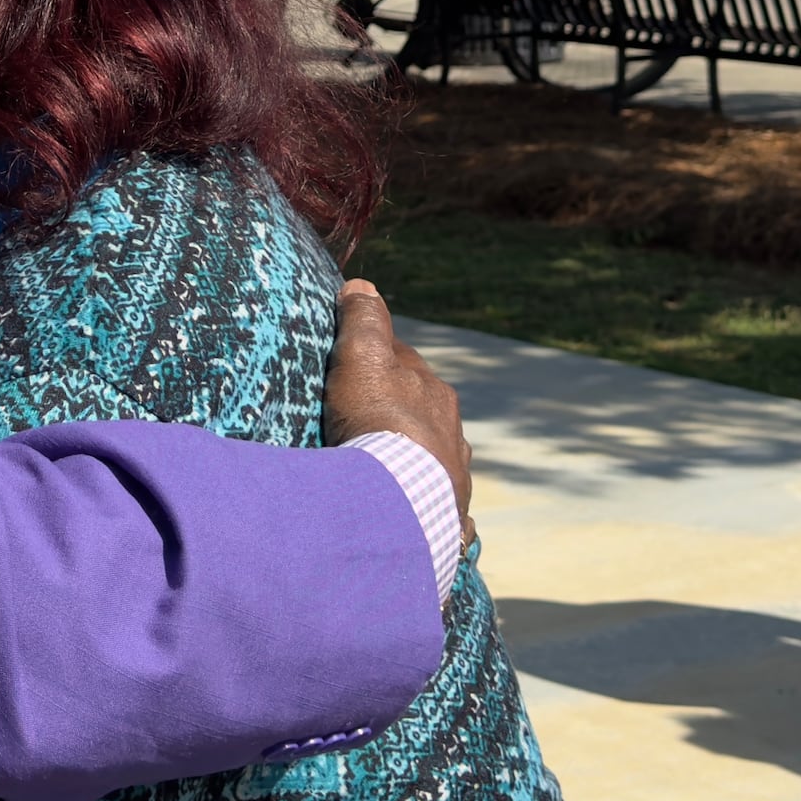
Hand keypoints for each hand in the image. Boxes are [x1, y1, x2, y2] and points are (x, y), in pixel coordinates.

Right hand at [320, 278, 468, 518]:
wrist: (399, 501)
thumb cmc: (378, 424)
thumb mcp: (362, 360)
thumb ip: (363, 322)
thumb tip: (362, 285)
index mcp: (434, 392)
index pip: (405, 365)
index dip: (376, 362)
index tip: (348, 370)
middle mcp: (452, 431)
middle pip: (422, 412)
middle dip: (397, 413)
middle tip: (358, 424)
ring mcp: (452, 474)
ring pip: (432, 457)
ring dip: (411, 459)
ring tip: (379, 472)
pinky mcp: (449, 515)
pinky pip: (436, 503)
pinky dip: (420, 500)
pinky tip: (404, 509)